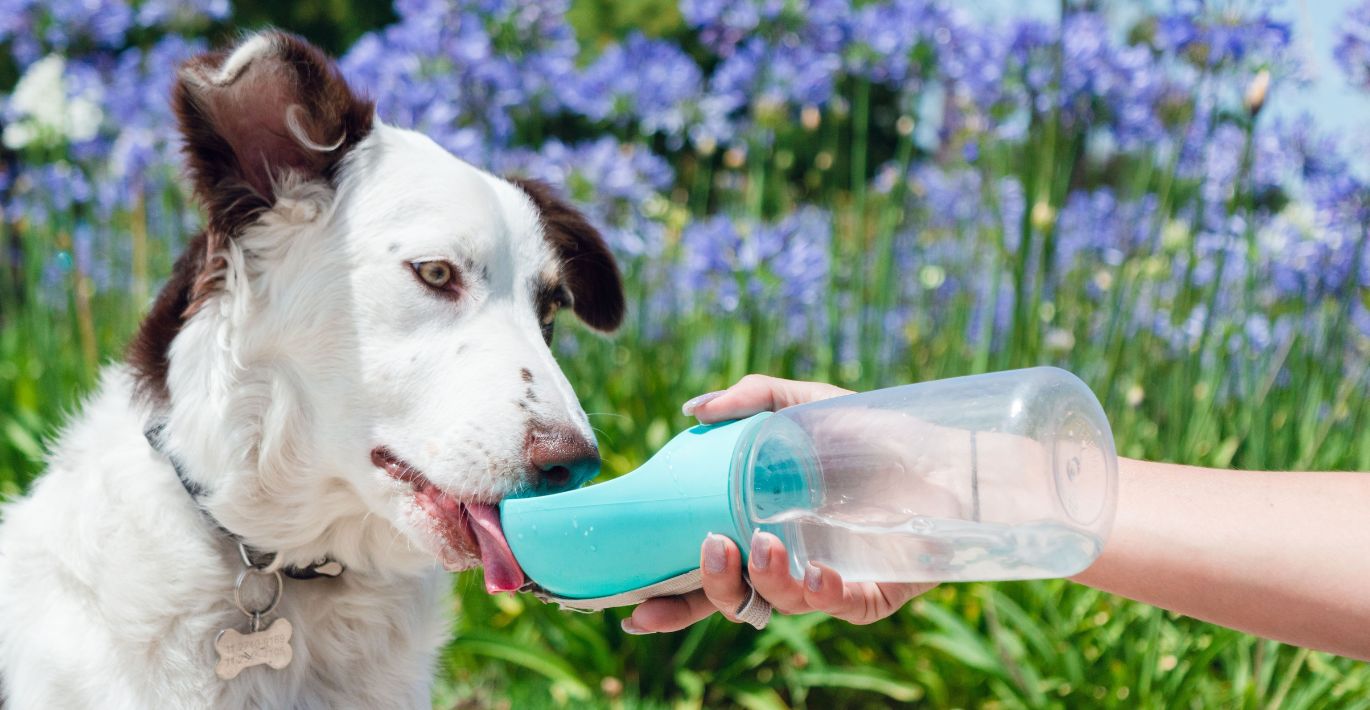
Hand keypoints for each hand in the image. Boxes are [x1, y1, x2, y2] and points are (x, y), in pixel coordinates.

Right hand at [620, 375, 936, 633]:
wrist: (950, 454)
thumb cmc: (875, 431)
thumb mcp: (808, 404)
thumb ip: (753, 397)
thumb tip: (692, 409)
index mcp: (758, 527)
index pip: (705, 570)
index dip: (667, 597)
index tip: (634, 606)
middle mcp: (785, 563)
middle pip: (729, 598)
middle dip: (706, 589)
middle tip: (712, 548)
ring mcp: (824, 583)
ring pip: (775, 605)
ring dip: (763, 580)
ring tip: (768, 543)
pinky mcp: (869, 596)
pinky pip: (835, 607)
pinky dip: (819, 594)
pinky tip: (816, 574)